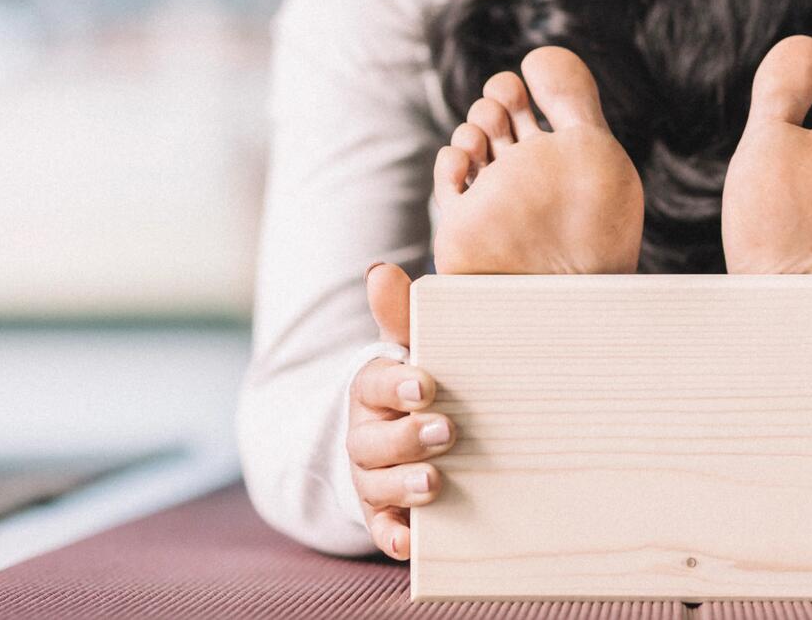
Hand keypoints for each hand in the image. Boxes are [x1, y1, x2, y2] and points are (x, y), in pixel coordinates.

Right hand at [348, 262, 456, 559]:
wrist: (406, 431)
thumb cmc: (421, 382)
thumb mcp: (413, 348)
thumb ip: (402, 315)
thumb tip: (379, 270)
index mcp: (371, 389)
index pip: (372, 383)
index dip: (395, 385)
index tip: (425, 384)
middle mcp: (364, 435)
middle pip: (371, 440)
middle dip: (406, 436)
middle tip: (447, 431)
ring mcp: (371, 477)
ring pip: (375, 485)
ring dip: (402, 485)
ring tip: (435, 481)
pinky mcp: (383, 514)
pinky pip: (382, 530)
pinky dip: (394, 537)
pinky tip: (412, 542)